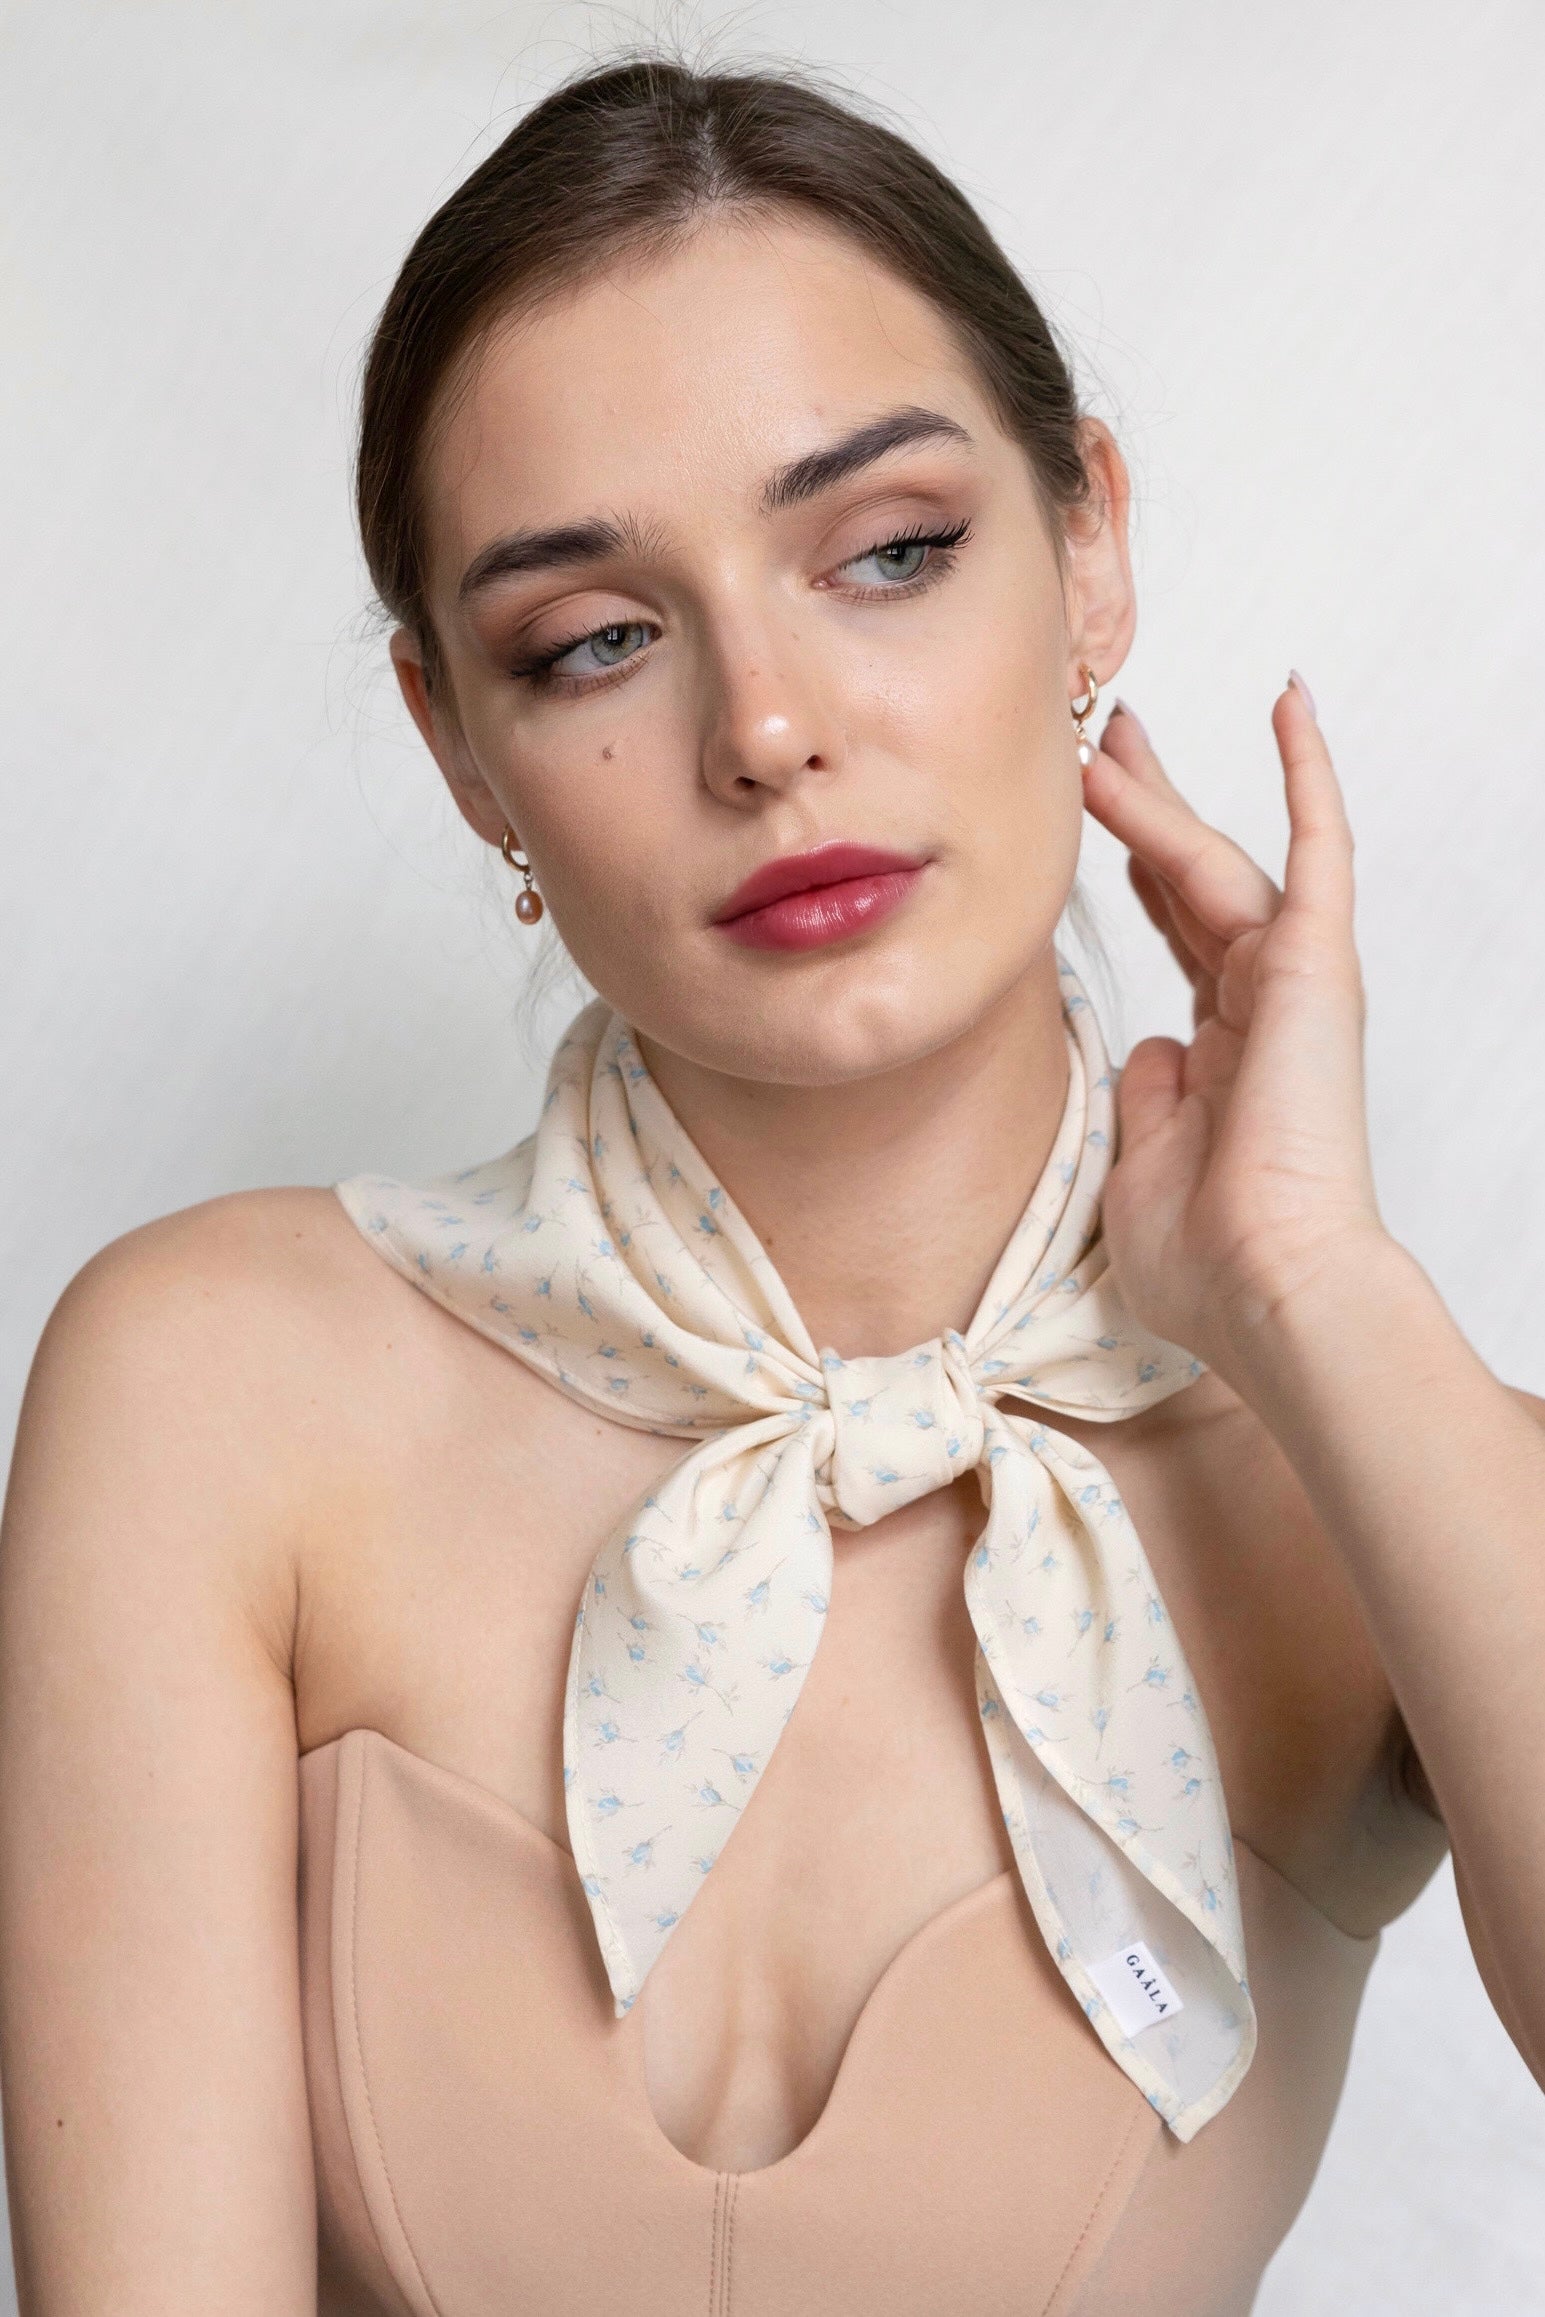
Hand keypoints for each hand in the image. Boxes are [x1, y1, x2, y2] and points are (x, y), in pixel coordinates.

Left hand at [1080, 678, 1389, 1379]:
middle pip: (1193, 879)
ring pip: (1216, 858)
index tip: (1094, 817)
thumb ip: (1146, 1100)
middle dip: (1145, 807)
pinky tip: (1288, 704)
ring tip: (1106, 733)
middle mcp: (1259, 1008)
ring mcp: (1289, 982)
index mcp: (1222, 1054)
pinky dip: (1307, 776)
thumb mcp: (1143, 1169)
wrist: (1268, 1289)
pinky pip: (1318, 849)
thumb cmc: (1207, 1263)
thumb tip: (1150, 1047)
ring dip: (1161, 795)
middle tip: (1104, 741)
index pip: (1176, 937)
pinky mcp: (1316, 966)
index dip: (1136, 872)